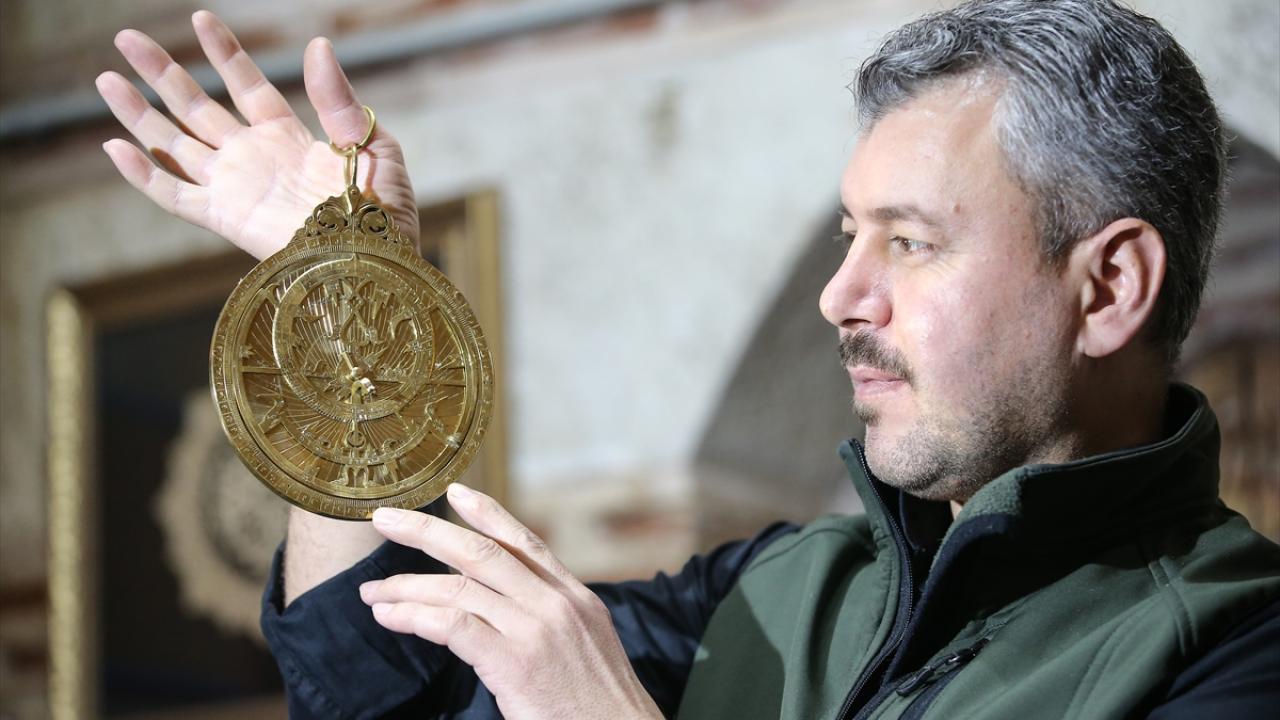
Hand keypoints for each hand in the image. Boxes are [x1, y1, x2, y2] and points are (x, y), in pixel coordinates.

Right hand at [96, 11, 417, 259]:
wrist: (377, 264)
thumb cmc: (385, 213)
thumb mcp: (372, 145)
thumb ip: (337, 99)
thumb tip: (317, 45)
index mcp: (290, 139)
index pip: (247, 85)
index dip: (223, 53)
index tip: (200, 18)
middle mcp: (254, 159)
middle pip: (196, 107)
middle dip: (161, 73)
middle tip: (125, 38)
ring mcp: (236, 188)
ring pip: (173, 144)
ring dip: (139, 113)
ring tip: (106, 79)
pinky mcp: (225, 218)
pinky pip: (173, 195)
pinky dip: (142, 174)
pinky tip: (114, 146)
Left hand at [360, 484, 662, 719]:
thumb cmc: (599, 705)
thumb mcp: (587, 644)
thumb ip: (552, 617)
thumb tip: (508, 607)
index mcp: (575, 597)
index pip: (525, 542)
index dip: (487, 513)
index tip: (454, 492)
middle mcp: (556, 604)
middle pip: (482, 553)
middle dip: (427, 531)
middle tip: (386, 520)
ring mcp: (536, 630)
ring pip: (459, 588)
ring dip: (407, 587)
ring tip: (373, 592)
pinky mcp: (516, 662)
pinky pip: (454, 626)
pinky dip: (416, 617)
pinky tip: (391, 617)